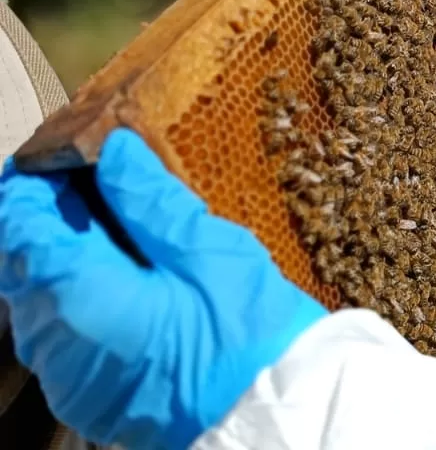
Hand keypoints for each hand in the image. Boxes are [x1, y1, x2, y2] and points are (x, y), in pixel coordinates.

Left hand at [0, 129, 326, 449]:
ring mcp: (63, 371)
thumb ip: (150, 199)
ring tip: (122, 231)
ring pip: (37, 297)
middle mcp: (53, 336)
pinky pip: (58, 333)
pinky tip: (127, 281)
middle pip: (21, 257)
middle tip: (103, 185)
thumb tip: (115, 154)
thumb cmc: (248, 340)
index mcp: (76, 293)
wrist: (272, 418)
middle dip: (52, 216)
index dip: (36, 179)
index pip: (19, 218)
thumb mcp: (209, 251)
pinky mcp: (83, 393)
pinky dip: (78, 298)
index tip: (69, 156)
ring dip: (66, 257)